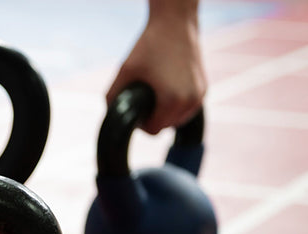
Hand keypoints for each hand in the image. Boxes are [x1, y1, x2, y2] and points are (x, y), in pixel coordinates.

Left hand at [107, 13, 205, 133]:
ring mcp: (200, 95)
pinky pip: (187, 109)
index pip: (153, 131)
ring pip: (177, 121)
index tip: (136, 107)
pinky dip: (176, 105)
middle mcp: (191, 101)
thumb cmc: (149, 46)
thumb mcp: (124, 71)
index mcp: (173, 100)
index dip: (140, 123)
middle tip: (143, 97)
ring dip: (165, 114)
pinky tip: (167, 91)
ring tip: (155, 94)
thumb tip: (109, 115)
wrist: (175, 23)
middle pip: (165, 127)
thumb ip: (112, 96)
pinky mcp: (204, 89)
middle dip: (153, 117)